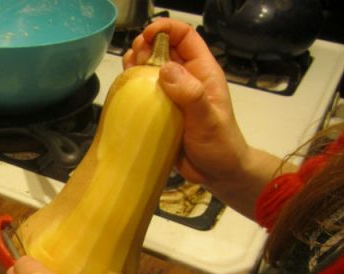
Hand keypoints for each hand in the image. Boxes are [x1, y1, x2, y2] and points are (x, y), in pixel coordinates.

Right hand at [123, 18, 285, 217]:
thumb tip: (165, 70)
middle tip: (135, 59)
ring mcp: (172, 96)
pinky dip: (132, 89)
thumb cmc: (219, 144)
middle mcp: (186, 79)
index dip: (166, 29)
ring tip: (127, 70)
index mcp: (202, 72)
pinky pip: (144, 95)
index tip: (147, 37)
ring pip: (150, 71)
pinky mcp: (161, 113)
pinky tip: (124, 91)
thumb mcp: (207, 119)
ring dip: (136, 66)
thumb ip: (191, 94)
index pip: (185, 37)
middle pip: (162, 49)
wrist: (217, 173)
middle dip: (145, 46)